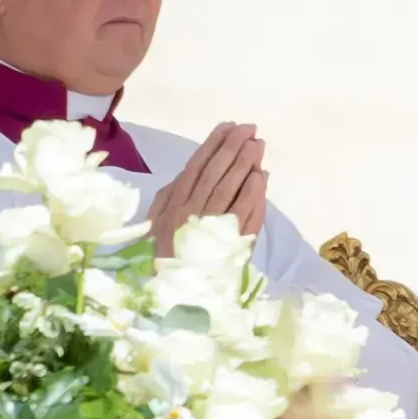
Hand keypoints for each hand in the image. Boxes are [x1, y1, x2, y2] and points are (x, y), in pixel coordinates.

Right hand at [145, 120, 268, 243]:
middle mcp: (190, 212)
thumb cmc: (165, 254)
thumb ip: (168, 196)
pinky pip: (241, 216)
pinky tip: (260, 177)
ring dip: (243, 165)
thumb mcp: (157, 222)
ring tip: (257, 145)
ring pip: (228, 190)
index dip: (212, 145)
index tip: (228, 126)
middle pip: (214, 174)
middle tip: (249, 129)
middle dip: (232, 148)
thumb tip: (186, 171)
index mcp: (173, 204)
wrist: (173, 292)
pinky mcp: (226, 244)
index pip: (196, 167)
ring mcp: (209, 227)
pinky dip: (252, 195)